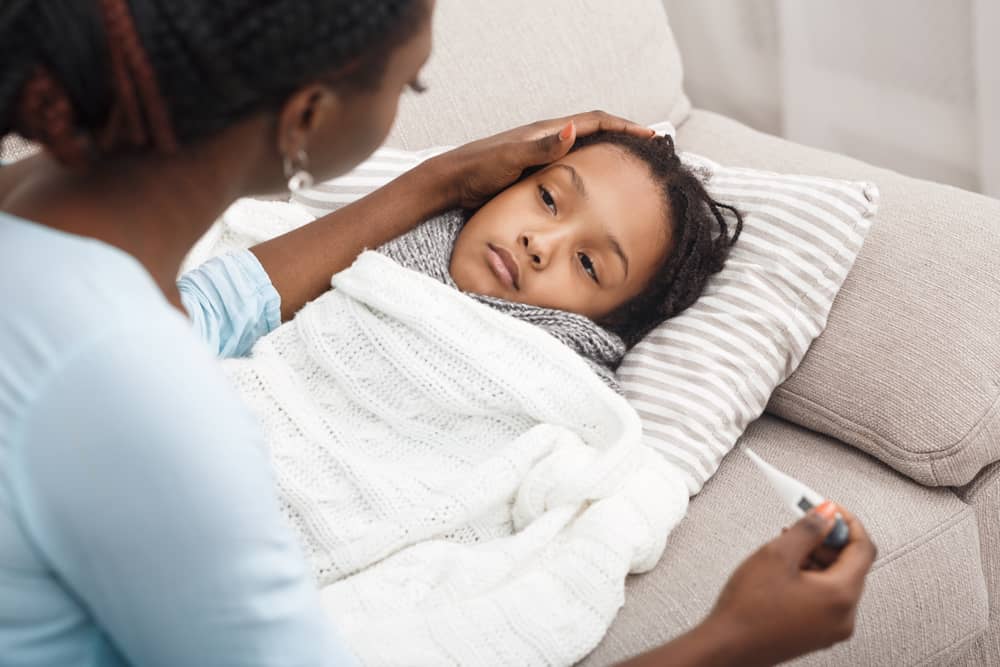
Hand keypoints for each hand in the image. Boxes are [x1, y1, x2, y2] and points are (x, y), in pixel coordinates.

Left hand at [424, 110, 656, 209]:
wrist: (451, 182)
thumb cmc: (477, 169)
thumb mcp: (510, 158)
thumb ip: (540, 147)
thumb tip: (574, 130)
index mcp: (547, 132)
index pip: (596, 122)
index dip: (625, 127)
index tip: (652, 135)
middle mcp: (547, 139)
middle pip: (596, 132)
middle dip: (625, 137)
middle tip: (652, 150)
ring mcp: (542, 155)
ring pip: (585, 150)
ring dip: (610, 154)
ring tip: (634, 166)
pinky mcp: (535, 171)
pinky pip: (572, 166)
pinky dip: (592, 170)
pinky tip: (598, 186)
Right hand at [704, 504, 877, 666]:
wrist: (728, 646)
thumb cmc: (748, 610)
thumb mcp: (777, 555)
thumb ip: (808, 529)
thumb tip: (826, 515)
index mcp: (840, 595)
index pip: (863, 548)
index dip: (848, 523)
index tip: (831, 511)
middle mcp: (844, 616)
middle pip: (851, 565)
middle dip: (828, 541)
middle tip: (804, 526)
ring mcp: (832, 628)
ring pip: (837, 581)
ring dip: (817, 559)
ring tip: (788, 549)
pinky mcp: (817, 633)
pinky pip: (826, 598)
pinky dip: (812, 579)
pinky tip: (786, 572)